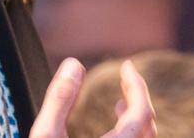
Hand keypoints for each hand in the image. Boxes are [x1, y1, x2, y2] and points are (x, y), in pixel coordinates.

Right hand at [29, 58, 155, 137]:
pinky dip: (130, 134)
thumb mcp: (45, 136)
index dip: (137, 85)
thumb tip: (74, 63)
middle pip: (147, 126)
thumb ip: (60, 99)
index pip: (142, 112)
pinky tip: (114, 130)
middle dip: (137, 97)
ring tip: (121, 103)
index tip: (127, 65)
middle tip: (125, 76)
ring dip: (135, 118)